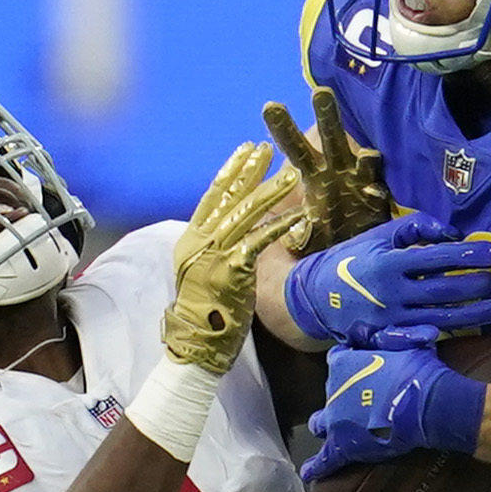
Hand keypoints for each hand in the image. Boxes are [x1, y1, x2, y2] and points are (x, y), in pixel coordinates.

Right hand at [164, 140, 310, 376]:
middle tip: (268, 149)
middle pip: (228, 197)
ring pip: (245, 215)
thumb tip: (233, 226)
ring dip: (271, 193)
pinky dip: (279, 228)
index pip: (211, 196)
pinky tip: (299, 217)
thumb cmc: (205, 311)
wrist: (196, 343)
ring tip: (292, 175)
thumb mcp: (201, 271)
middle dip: (250, 171)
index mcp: (191, 239)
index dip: (230, 171)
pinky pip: (259, 242)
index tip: (246, 150)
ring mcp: (214, 255)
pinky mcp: (232, 271)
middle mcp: (200, 242)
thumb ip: (213, 247)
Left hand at [263, 84, 393, 256]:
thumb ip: (277, 219)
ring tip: (366, 155)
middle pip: (332, 138)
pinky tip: (376, 193)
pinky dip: (378, 192)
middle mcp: (337, 171)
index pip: (294, 147)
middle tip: (322, 94)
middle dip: (328, 116)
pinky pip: (380, 193)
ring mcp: (361, 184)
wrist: (344, 263)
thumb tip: (258, 215)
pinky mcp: (378, 204)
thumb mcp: (288, 228)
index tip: (270, 106)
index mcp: (311, 174)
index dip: (283, 128)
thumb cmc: (316, 238)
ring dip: (366, 157)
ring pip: (366, 161)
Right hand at [277, 212, 490, 349]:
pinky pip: (410, 341)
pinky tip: (454, 334)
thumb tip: (453, 233)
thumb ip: (416, 228)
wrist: (315, 294)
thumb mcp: (381, 236)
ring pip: (435, 318)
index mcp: (389, 262)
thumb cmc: (355, 260)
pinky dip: (430, 338)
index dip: (466, 257)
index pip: (435, 259)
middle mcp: (389, 292)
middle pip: (440, 292)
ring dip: (469, 315)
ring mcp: (387, 320)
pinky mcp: (382, 339)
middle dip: (473, 286)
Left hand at [301, 335, 484, 480]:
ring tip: (334, 431)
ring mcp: (334, 420)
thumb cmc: (418, 370)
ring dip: (327, 425)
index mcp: (342, 363)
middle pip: (329, 393)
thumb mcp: (403, 343)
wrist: (425, 401)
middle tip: (361, 400)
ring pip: (320, 424)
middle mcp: (331, 390)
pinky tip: (309, 473)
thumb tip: (384, 335)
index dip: (349, 363)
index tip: (360, 366)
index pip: (337, 359)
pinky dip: (316, 467)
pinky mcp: (342, 447)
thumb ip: (388, 340)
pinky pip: (324, 461)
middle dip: (340, 396)